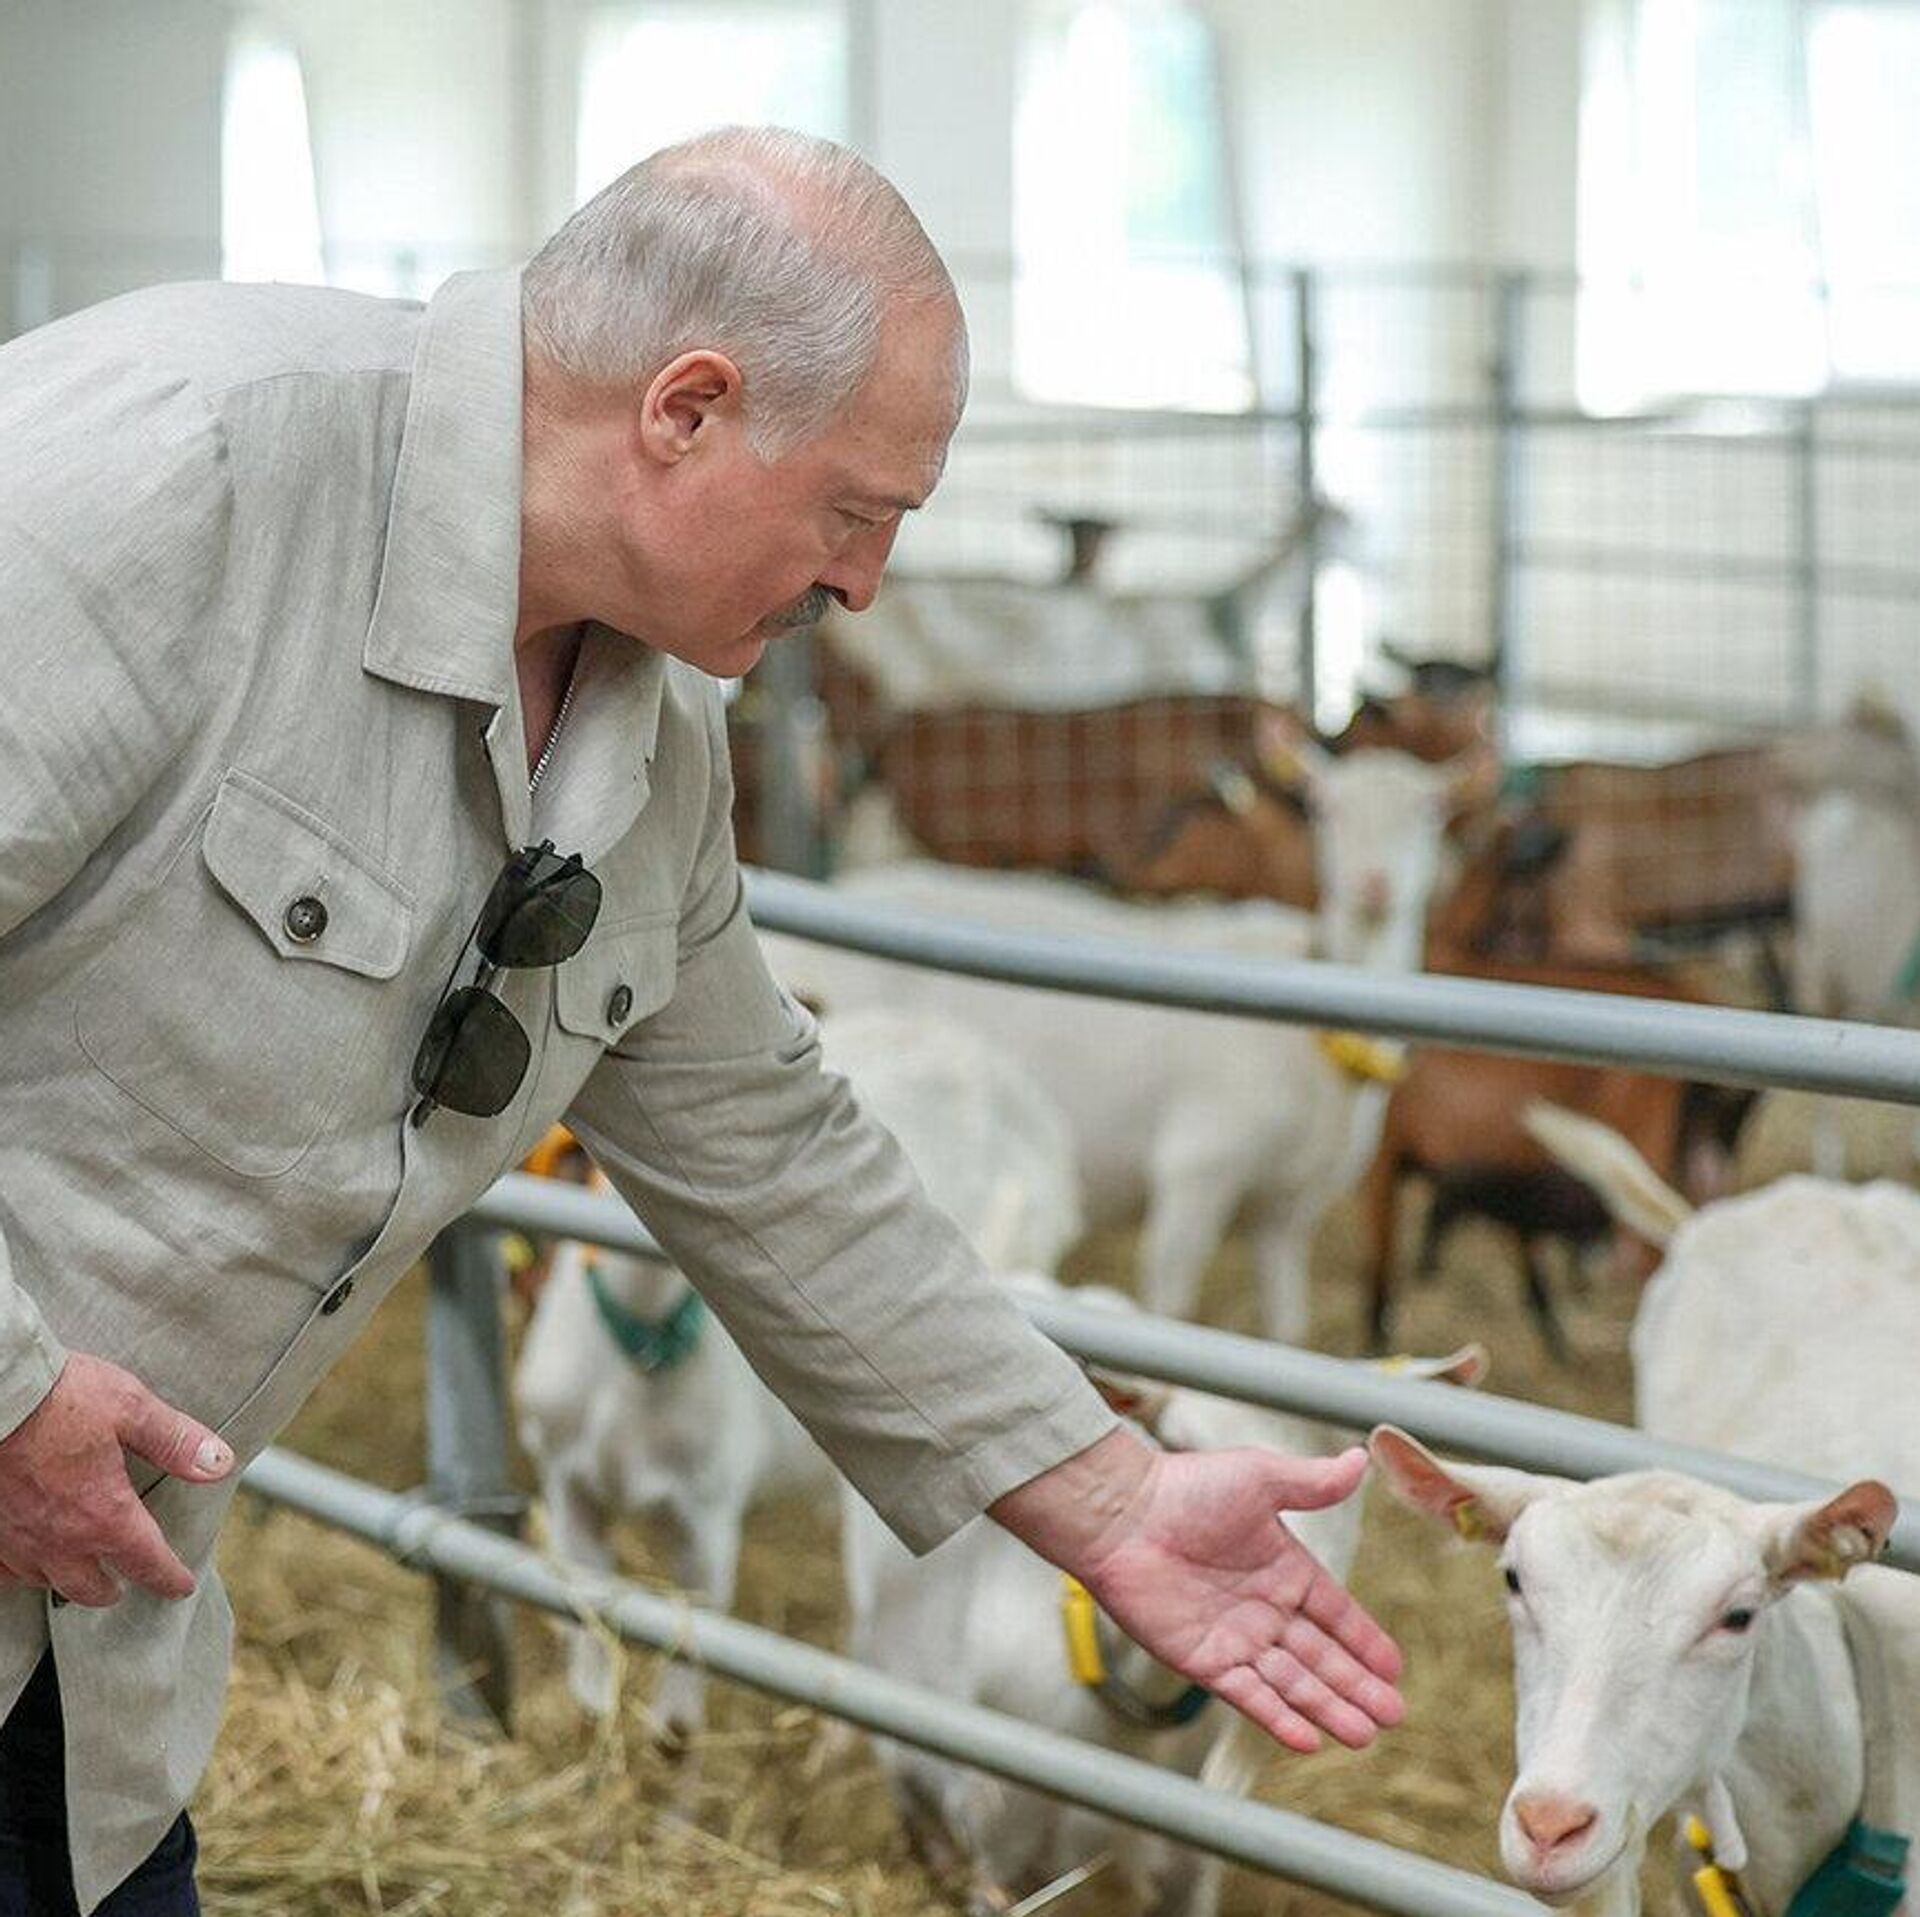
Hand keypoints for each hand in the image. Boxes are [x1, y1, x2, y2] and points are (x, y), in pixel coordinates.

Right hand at [0, 1353, 235, 1606]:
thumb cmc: (61, 1397)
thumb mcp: (132, 1409)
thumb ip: (175, 1441)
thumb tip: (219, 1465)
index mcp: (104, 1514)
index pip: (146, 1561)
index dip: (169, 1578)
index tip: (180, 1587)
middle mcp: (59, 1538)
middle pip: (89, 1587)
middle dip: (111, 1589)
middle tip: (123, 1587)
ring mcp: (16, 1539)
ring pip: (44, 1581)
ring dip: (66, 1581)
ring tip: (78, 1574)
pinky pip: (3, 1571)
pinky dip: (17, 1573)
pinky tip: (22, 1566)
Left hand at [991, 1430, 1402, 1753]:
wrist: (1121, 1515)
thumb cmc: (1187, 1488)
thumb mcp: (1259, 1478)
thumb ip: (1311, 1482)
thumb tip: (1359, 1459)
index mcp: (1283, 1567)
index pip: (1336, 1612)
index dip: (1365, 1640)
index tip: (1395, 1668)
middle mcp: (1263, 1608)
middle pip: (1321, 1656)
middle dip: (1357, 1686)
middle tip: (1393, 1714)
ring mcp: (1234, 1637)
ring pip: (1291, 1682)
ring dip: (1327, 1708)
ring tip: (1363, 1735)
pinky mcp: (1202, 1660)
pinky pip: (1247, 1695)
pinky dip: (1276, 1717)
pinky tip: (1308, 1739)